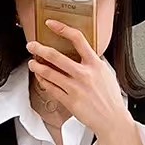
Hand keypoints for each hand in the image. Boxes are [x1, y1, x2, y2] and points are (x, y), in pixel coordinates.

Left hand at [26, 22, 132, 139]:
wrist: (112, 120)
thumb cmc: (110, 99)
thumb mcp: (106, 74)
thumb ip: (94, 63)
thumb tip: (84, 54)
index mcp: (95, 64)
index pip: (78, 39)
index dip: (62, 29)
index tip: (51, 24)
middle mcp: (85, 74)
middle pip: (57, 57)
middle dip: (40, 49)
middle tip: (32, 46)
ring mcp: (76, 88)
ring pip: (50, 74)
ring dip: (38, 67)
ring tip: (32, 63)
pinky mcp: (70, 101)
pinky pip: (51, 89)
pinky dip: (43, 82)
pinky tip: (40, 78)